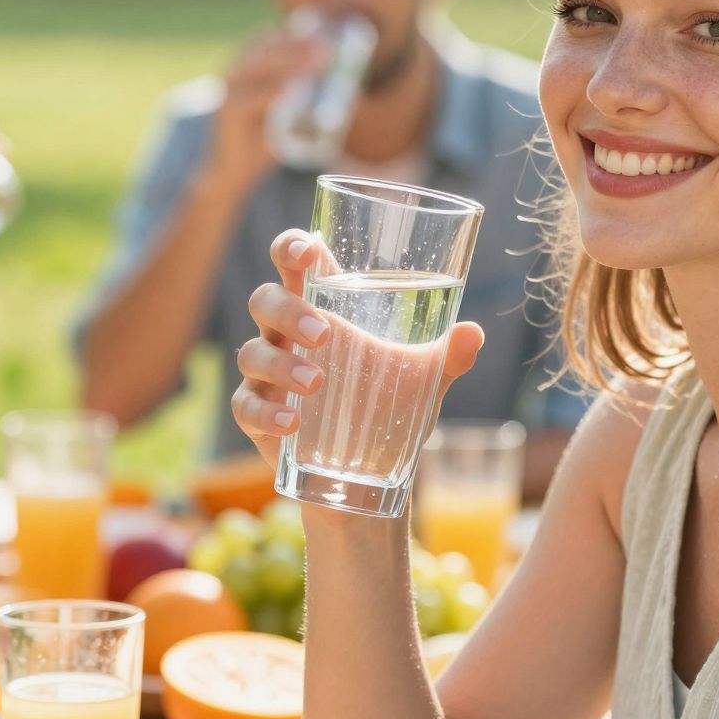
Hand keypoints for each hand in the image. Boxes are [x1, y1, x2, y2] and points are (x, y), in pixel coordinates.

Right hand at [208, 28, 329, 189]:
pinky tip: (291, 91)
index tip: (325, 31)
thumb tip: (347, 87)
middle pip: (266, 50)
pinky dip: (271, 94)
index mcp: (247, 67)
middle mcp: (234, 73)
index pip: (270, 40)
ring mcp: (228, 93)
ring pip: (258, 70)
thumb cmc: (263, 139)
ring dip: (289, 63)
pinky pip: (250, 101)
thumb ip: (306, 95)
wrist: (234, 172)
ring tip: (318, 62)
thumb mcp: (288, 112)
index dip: (296, 34)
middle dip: (297, 45)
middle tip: (327, 46)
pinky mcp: (227, 115)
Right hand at [231, 228, 484, 473]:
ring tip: (317, 384)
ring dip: (281, 363)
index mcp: (320, 307)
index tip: (307, 251)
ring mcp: (267, 374)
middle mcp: (285, 334)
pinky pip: (246, 406)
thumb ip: (447, 357)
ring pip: (252, 352)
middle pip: (265, 301)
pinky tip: (292, 424)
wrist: (369, 470)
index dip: (290, 247)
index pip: (292, 262)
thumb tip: (473, 333)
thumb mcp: (423, 380)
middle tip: (324, 333)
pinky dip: (266, 413)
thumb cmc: (387, 404)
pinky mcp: (257, 414)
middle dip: (288, 310)